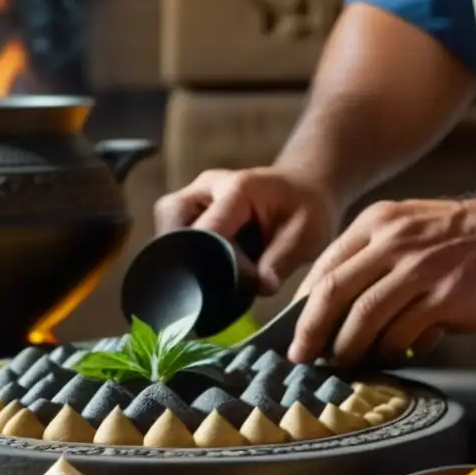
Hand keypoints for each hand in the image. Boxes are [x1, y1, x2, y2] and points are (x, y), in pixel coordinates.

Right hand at [154, 166, 339, 293]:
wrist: (305, 189)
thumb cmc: (308, 210)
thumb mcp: (306, 236)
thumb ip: (281, 262)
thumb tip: (258, 287)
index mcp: (239, 189)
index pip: (206, 226)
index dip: (203, 259)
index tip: (207, 289)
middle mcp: (210, 186)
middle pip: (171, 214)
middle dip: (177, 251)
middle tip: (193, 285)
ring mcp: (198, 193)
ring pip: (167, 219)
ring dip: (175, 249)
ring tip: (195, 278)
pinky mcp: (193, 205)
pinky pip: (173, 225)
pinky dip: (180, 247)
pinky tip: (196, 269)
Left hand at [288, 197, 475, 364]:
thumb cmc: (455, 240)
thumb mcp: (404, 228)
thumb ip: (368, 258)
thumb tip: (328, 309)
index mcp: (375, 224)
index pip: (324, 268)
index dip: (303, 307)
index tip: (294, 334)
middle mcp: (392, 242)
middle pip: (333, 292)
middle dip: (311, 331)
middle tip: (302, 358)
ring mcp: (419, 268)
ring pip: (364, 317)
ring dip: (349, 347)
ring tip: (346, 362)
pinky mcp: (444, 296)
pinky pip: (403, 333)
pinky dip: (391, 351)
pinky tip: (392, 356)